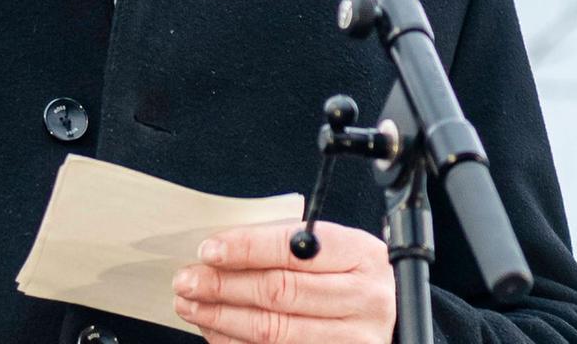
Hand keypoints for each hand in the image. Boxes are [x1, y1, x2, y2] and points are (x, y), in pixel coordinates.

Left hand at [172, 221, 395, 343]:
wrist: (389, 318)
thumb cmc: (352, 277)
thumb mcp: (335, 249)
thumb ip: (289, 244)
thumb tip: (225, 247)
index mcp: (361, 256)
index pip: (293, 249)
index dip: (246, 249)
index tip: (210, 250)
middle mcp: (362, 299)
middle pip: (279, 291)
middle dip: (224, 285)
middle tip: (188, 279)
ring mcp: (350, 339)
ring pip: (272, 329)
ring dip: (222, 316)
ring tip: (192, 304)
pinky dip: (234, 342)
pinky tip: (214, 329)